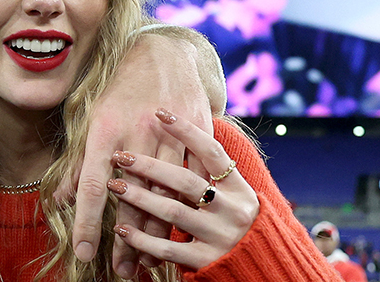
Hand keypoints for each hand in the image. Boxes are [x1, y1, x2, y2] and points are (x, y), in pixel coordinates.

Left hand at [56, 32, 216, 278]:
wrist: (165, 54)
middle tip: (121, 270)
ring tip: (147, 262)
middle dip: (127, 239)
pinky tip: (182, 232)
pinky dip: (189, 208)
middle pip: (133, 198)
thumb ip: (79, 163)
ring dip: (158, 232)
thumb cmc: (120, 90)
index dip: (88, 222)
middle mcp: (137, 135)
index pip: (93, 186)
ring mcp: (170, 136)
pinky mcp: (197, 136)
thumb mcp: (92, 120)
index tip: (84, 253)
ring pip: (167, 194)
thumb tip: (60, 199)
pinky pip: (195, 180)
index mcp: (105, 131)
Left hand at [107, 110, 258, 269]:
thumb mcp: (235, 196)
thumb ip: (210, 175)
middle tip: (120, 156)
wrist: (265, 266)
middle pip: (185, 181)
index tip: (160, 112)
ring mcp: (221, 236)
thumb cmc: (236, 223)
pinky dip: (142, 238)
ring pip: (173, 212)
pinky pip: (168, 248)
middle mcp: (233, 209)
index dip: (187, 131)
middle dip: (149, 167)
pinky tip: (121, 229)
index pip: (212, 151)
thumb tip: (176, 141)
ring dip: (139, 198)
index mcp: (240, 188)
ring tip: (114, 186)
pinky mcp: (207, 260)